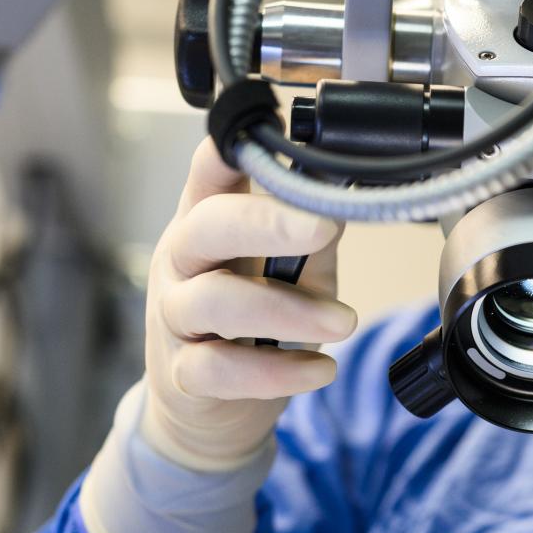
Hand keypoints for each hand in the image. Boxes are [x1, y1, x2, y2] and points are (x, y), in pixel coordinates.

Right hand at [139, 140, 357, 470]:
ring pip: (215, 301)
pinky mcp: (184, 372)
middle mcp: (183, 259)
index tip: (269, 124)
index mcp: (208, 220)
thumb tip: (356, 194)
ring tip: (343, 323)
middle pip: (208, 227)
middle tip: (324, 228)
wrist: (205, 408)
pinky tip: (318, 370)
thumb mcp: (288, 269)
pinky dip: (278, 372)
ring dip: (288, 310)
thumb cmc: (253, 324)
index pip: (212, 171)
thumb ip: (312, 236)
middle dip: (266, 222)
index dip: (232, 148)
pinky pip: (222, 369)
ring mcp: (175, 315)